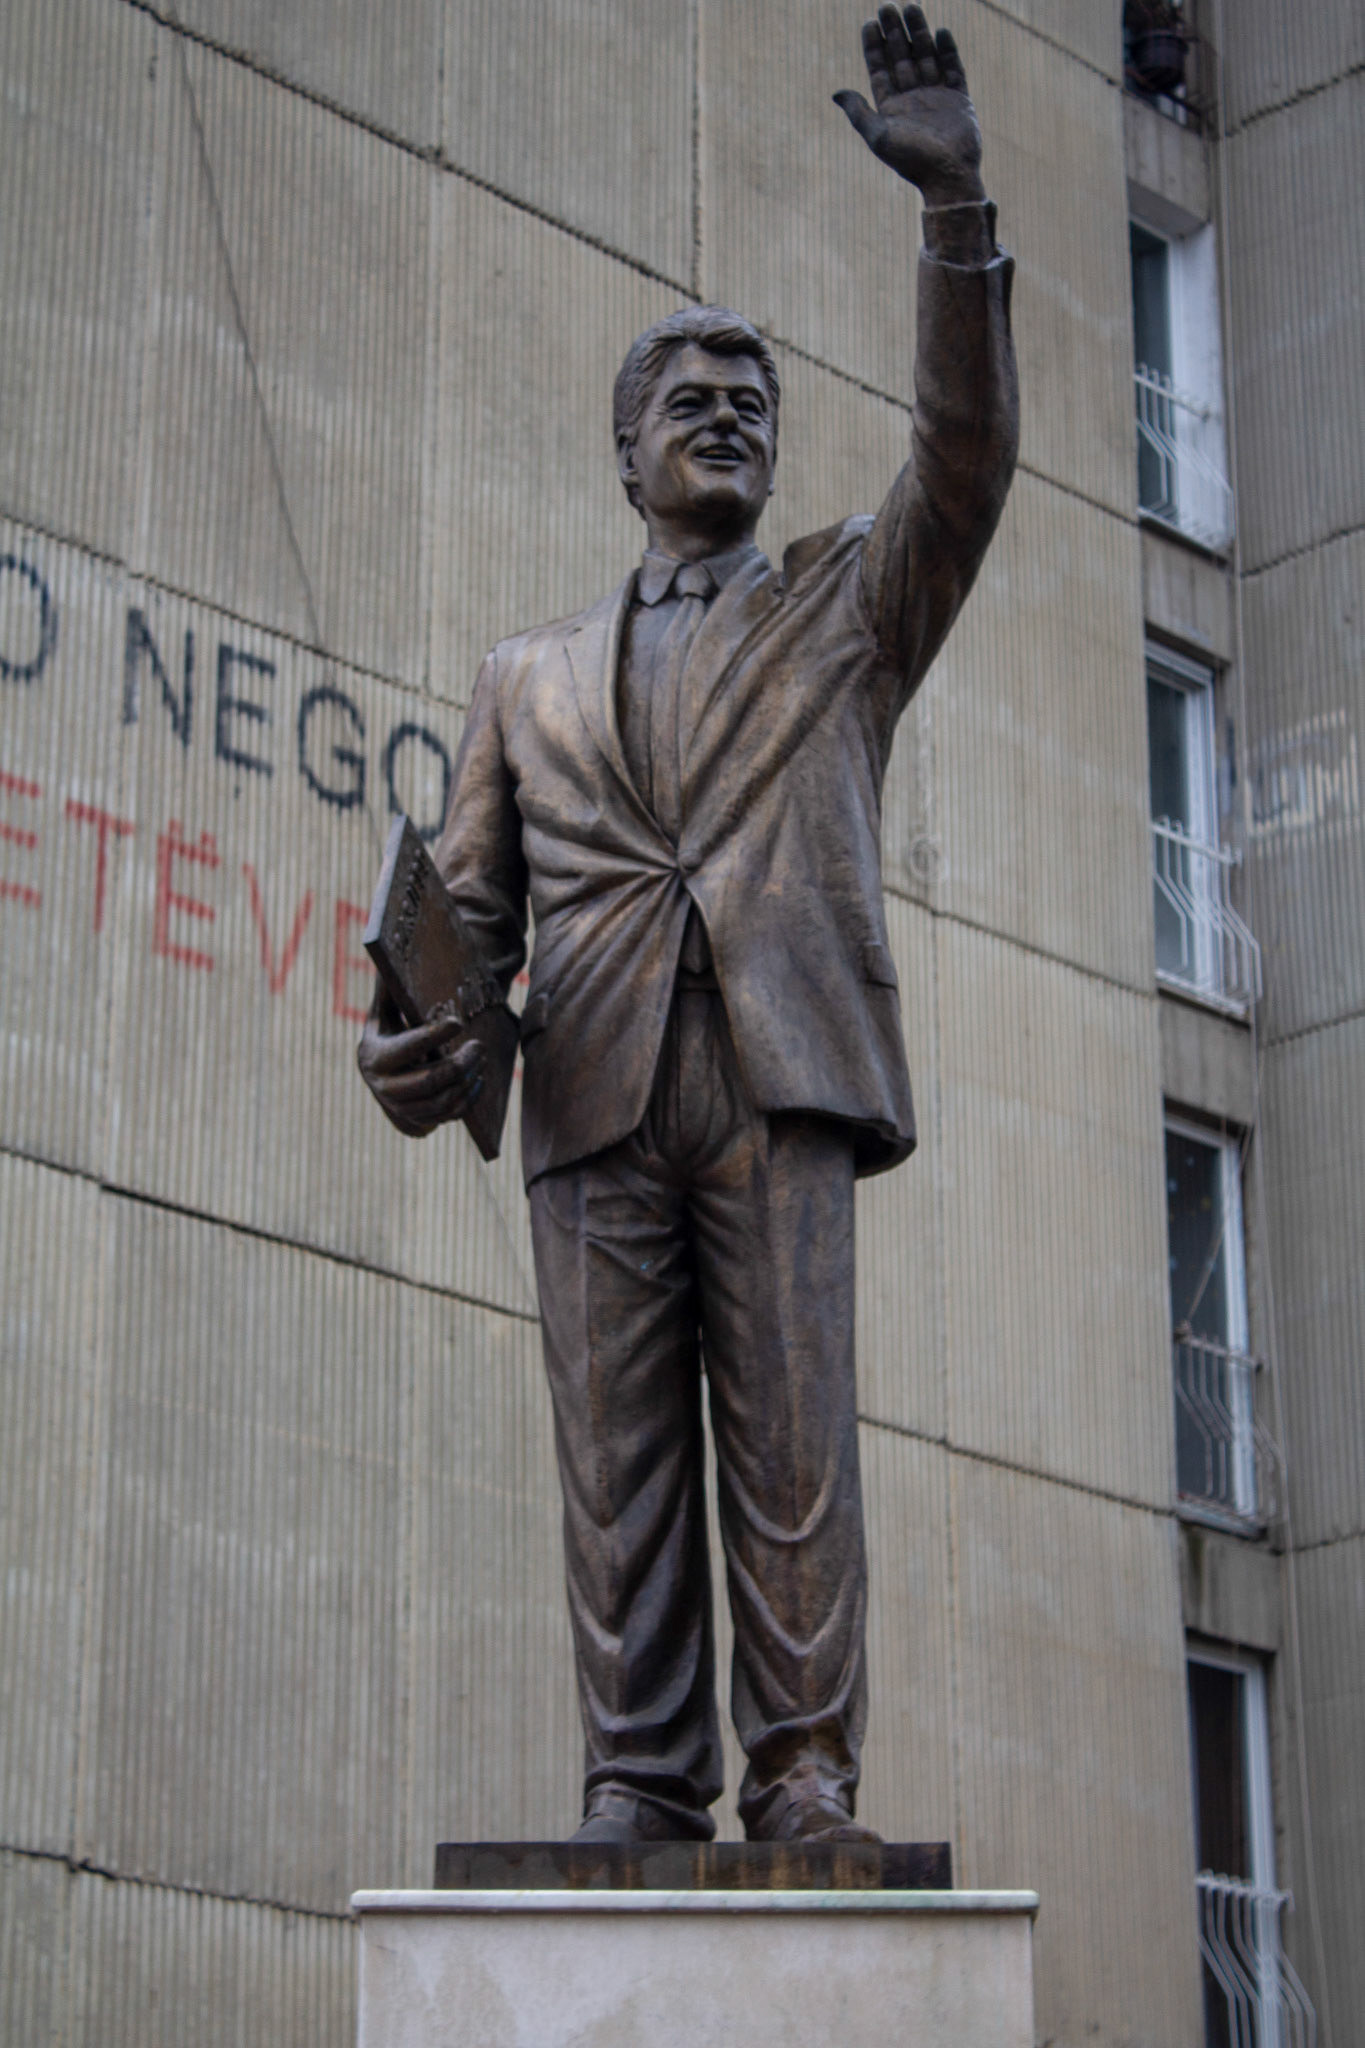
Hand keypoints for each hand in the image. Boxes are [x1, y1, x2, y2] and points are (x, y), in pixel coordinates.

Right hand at [357, 987, 484, 1138]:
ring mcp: (401, 1107)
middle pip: (428, 1082)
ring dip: (467, 1080)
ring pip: (441, 1102)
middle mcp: (383, 1087)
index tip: (457, 1022)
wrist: (382, 1072)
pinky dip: (468, 1099)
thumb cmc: (389, 1031)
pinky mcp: (418, 1119)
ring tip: (481, 1059)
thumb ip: (389, 989)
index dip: (432, 1036)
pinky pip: (447, 1115)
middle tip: (479, 1046)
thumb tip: (387, 948)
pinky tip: (478, 1080)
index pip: (406, 1048)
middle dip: (459, 1064)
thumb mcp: (385, 1011)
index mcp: (373, 1056)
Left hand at [834, 6, 984, 208]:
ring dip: (919, 33)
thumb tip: (836, 92)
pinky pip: (953, 69)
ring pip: (926, 57)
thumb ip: (858, 113)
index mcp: (892, 109)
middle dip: (895, 32)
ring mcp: (937, 98)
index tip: (869, 23)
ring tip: (911, 7)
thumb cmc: (911, 161)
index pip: (880, 70)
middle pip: (902, 58)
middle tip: (887, 6)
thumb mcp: (878, 136)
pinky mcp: (959, 100)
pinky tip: (940, 32)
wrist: (948, 177)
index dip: (874, 47)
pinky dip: (947, 51)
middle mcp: (913, 100)